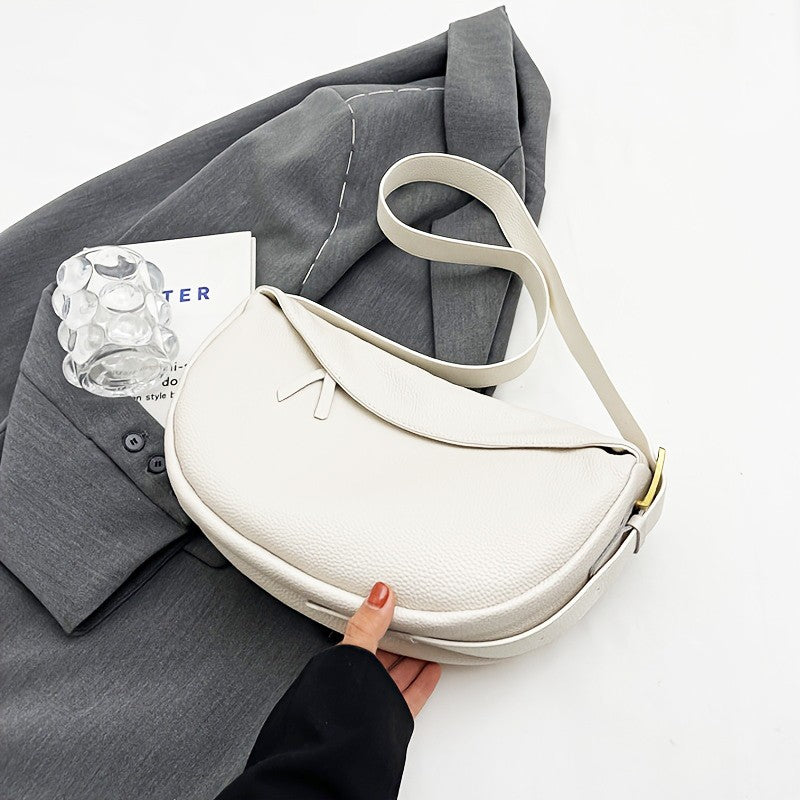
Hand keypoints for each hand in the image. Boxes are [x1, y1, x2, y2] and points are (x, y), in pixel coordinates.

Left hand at [339, 582, 441, 716]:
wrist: (341, 752)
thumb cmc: (333, 705)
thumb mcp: (355, 652)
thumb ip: (368, 623)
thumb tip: (379, 594)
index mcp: (342, 664)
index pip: (365, 636)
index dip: (380, 622)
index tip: (395, 608)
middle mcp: (355, 684)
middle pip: (382, 656)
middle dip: (398, 641)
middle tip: (415, 625)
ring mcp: (373, 701)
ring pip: (396, 675)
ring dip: (412, 660)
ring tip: (426, 645)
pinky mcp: (390, 716)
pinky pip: (410, 694)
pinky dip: (422, 681)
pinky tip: (431, 672)